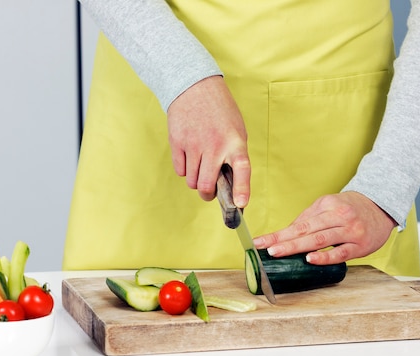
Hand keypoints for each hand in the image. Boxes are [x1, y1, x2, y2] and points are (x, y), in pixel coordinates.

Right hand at [167, 75, 250, 206]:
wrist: (195, 87)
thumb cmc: (220, 112)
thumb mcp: (236, 131)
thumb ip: (234, 156)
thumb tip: (229, 186)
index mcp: (235, 142)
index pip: (242, 169)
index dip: (241, 189)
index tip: (239, 204)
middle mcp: (215, 145)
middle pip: (206, 186)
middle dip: (207, 195)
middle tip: (209, 192)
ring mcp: (194, 144)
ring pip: (192, 182)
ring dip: (196, 180)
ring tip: (200, 166)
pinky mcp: (177, 142)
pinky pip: (180, 171)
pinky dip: (185, 169)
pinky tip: (189, 155)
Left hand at [253, 192, 397, 263]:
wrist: (382, 207)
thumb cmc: (350, 209)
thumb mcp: (328, 207)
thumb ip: (309, 219)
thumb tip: (286, 234)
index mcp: (326, 206)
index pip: (298, 223)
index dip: (278, 234)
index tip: (259, 242)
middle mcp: (338, 216)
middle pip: (306, 230)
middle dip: (284, 240)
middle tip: (266, 248)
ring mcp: (350, 230)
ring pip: (320, 240)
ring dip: (297, 247)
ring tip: (279, 252)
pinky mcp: (360, 245)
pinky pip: (340, 252)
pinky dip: (325, 256)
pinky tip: (310, 259)